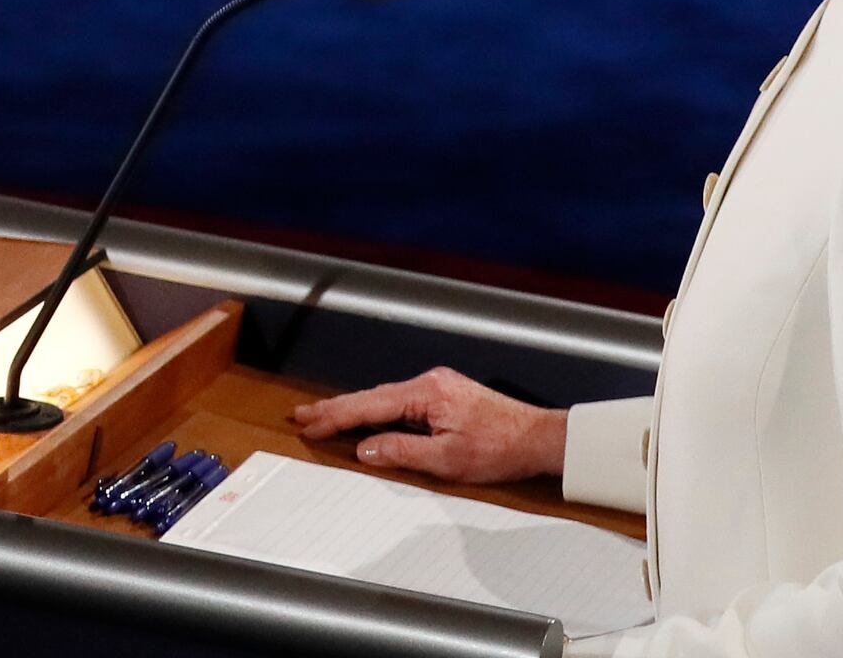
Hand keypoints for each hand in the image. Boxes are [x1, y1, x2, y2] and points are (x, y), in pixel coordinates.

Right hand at [291, 366, 566, 484]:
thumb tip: (365, 449)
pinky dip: (377, 411)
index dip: (335, 417)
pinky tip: (365, 420)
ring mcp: (438, 387)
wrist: (540, 439)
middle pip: (372, 397)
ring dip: (354, 410)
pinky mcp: (446, 396)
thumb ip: (401, 452)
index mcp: (426, 393)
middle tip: (302, 416)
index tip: (309, 424)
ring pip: (385, 399)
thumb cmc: (501, 448)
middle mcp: (429, 383)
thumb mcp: (447, 460)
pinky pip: (401, 403)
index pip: (369, 406)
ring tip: (324, 418)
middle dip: (335, 409)